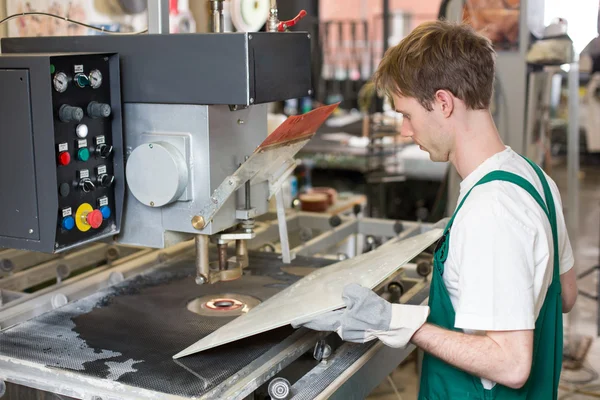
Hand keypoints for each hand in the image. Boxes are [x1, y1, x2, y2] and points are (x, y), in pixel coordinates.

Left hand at [291, 283, 428, 347]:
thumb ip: (347, 292)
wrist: (394, 324)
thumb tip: (344, 293)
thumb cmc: (378, 312)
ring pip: (337, 320)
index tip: (294, 320)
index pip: (318, 321)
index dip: (305, 319)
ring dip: (334, 313)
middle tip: (312, 307)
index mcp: (341, 322)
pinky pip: (346, 321)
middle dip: (320, 313)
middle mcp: (344, 329)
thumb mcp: (360, 295)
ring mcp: (351, 332)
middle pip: (326, 320)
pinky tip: (348, 308)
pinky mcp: (358, 331)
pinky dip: (344, 315)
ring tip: (334, 304)